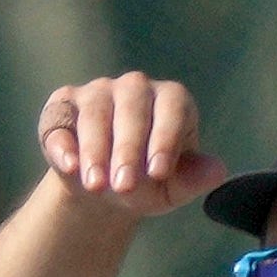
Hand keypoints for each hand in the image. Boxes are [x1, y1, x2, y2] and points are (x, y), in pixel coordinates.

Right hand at [37, 74, 225, 219]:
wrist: (102, 189)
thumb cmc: (145, 183)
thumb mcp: (172, 189)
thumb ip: (194, 179)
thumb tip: (217, 172)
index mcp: (170, 100)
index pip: (172, 108)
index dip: (165, 139)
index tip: (158, 173)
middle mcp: (134, 88)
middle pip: (132, 108)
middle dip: (127, 149)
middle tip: (124, 186)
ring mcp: (96, 93)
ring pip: (95, 112)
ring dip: (95, 150)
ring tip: (96, 186)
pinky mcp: (62, 106)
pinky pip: (58, 119)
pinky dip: (62, 143)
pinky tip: (69, 167)